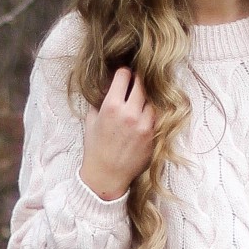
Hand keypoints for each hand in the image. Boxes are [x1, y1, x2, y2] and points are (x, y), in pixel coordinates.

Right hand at [81, 66, 156, 199]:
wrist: (106, 175)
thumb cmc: (96, 147)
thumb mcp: (92, 119)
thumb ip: (101, 99)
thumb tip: (109, 83)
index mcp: (111, 106)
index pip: (124, 75)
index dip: (123, 73)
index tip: (123, 75)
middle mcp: (130, 113)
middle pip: (142, 83)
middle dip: (137, 81)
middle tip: (135, 83)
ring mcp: (144, 125)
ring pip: (152, 99)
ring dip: (146, 98)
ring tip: (139, 101)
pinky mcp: (154, 136)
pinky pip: (157, 116)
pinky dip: (151, 113)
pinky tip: (144, 115)